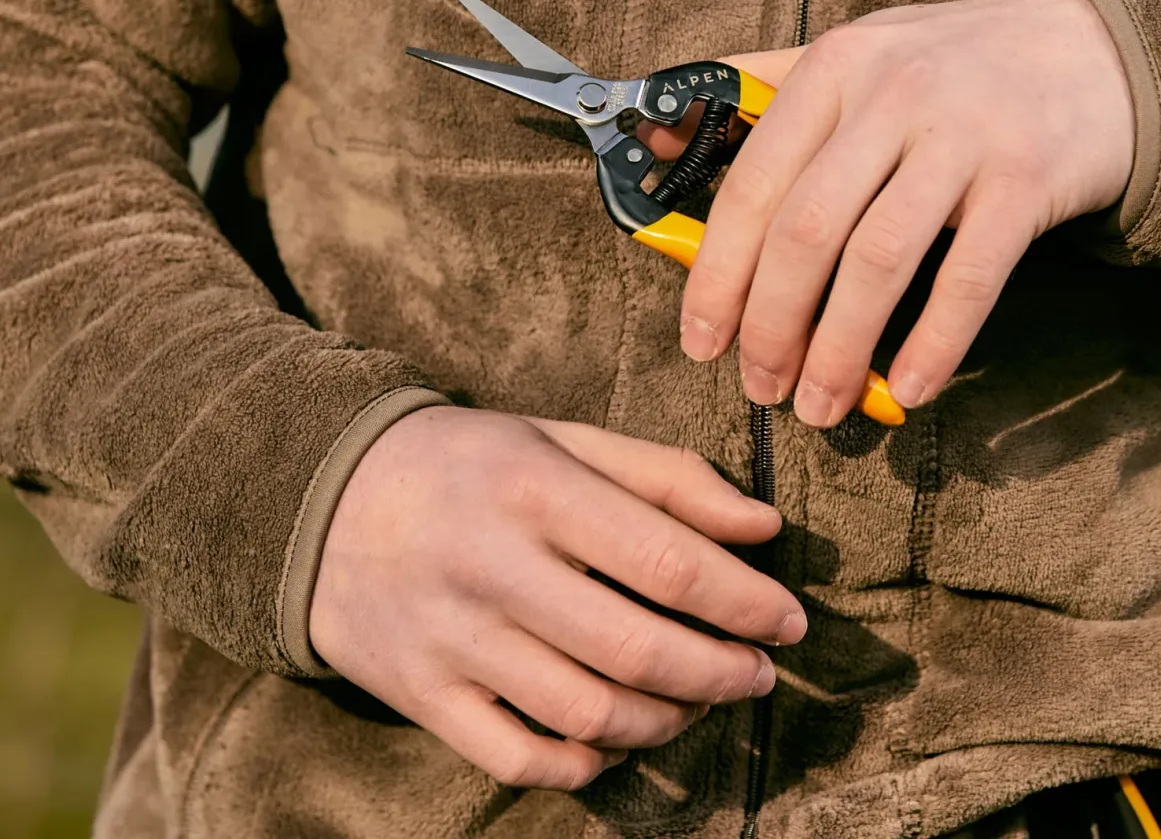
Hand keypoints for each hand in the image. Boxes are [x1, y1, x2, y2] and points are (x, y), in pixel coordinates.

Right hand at [310, 406, 804, 789]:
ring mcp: (452, 642)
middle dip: (721, 673)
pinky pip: (520, 760)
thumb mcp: (564, 441)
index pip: (667, 562)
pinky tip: (620, 739)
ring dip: (668, 721)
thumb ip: (666, 477)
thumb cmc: (473, 463)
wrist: (325, 498)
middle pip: (637, 652)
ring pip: (587, 716)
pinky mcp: (421, 697)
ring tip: (700, 700)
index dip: (746, 601)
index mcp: (537, 491)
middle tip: (759, 672)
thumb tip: (763, 526)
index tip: (790, 620)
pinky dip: (586, 764)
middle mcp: (494, 569)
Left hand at [671, 0, 1133, 423]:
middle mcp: (891, 94)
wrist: (1097, 48)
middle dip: (770, 325)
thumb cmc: (957, 63)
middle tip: (759, 385)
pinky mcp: (1025, 179)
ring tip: (819, 403)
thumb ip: (763, 90)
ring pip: (877, 263)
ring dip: (839, 350)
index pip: (753, 184)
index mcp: (835, 67)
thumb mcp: (859, 52)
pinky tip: (910, 389)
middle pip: (805, 232)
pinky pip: (968, 279)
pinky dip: (932, 345)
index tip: (700, 340)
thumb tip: (657, 133)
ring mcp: (962, 135)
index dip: (717, 273)